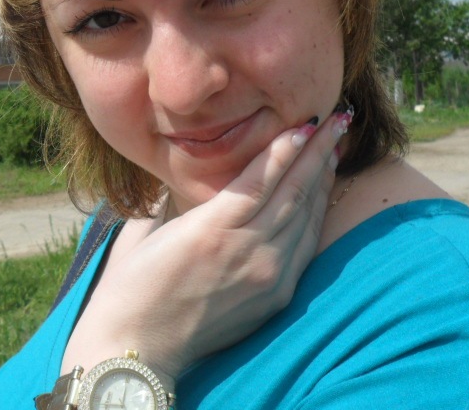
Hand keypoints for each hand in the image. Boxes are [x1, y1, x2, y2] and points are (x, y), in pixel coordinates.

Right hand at [61, 108, 348, 384]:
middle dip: (318, 152)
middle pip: (294, 191)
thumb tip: (193, 177)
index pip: (263, 177)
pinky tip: (319, 196)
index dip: (288, 146)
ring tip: (334, 149)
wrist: (136, 348)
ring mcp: (265, 275)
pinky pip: (304, 247)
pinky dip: (315, 217)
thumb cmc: (129, 284)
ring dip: (322, 181)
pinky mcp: (274, 297)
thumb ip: (177, 199)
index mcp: (211, 228)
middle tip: (339, 119)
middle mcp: (246, 249)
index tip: (308, 120)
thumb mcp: (149, 229)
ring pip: (305, 217)